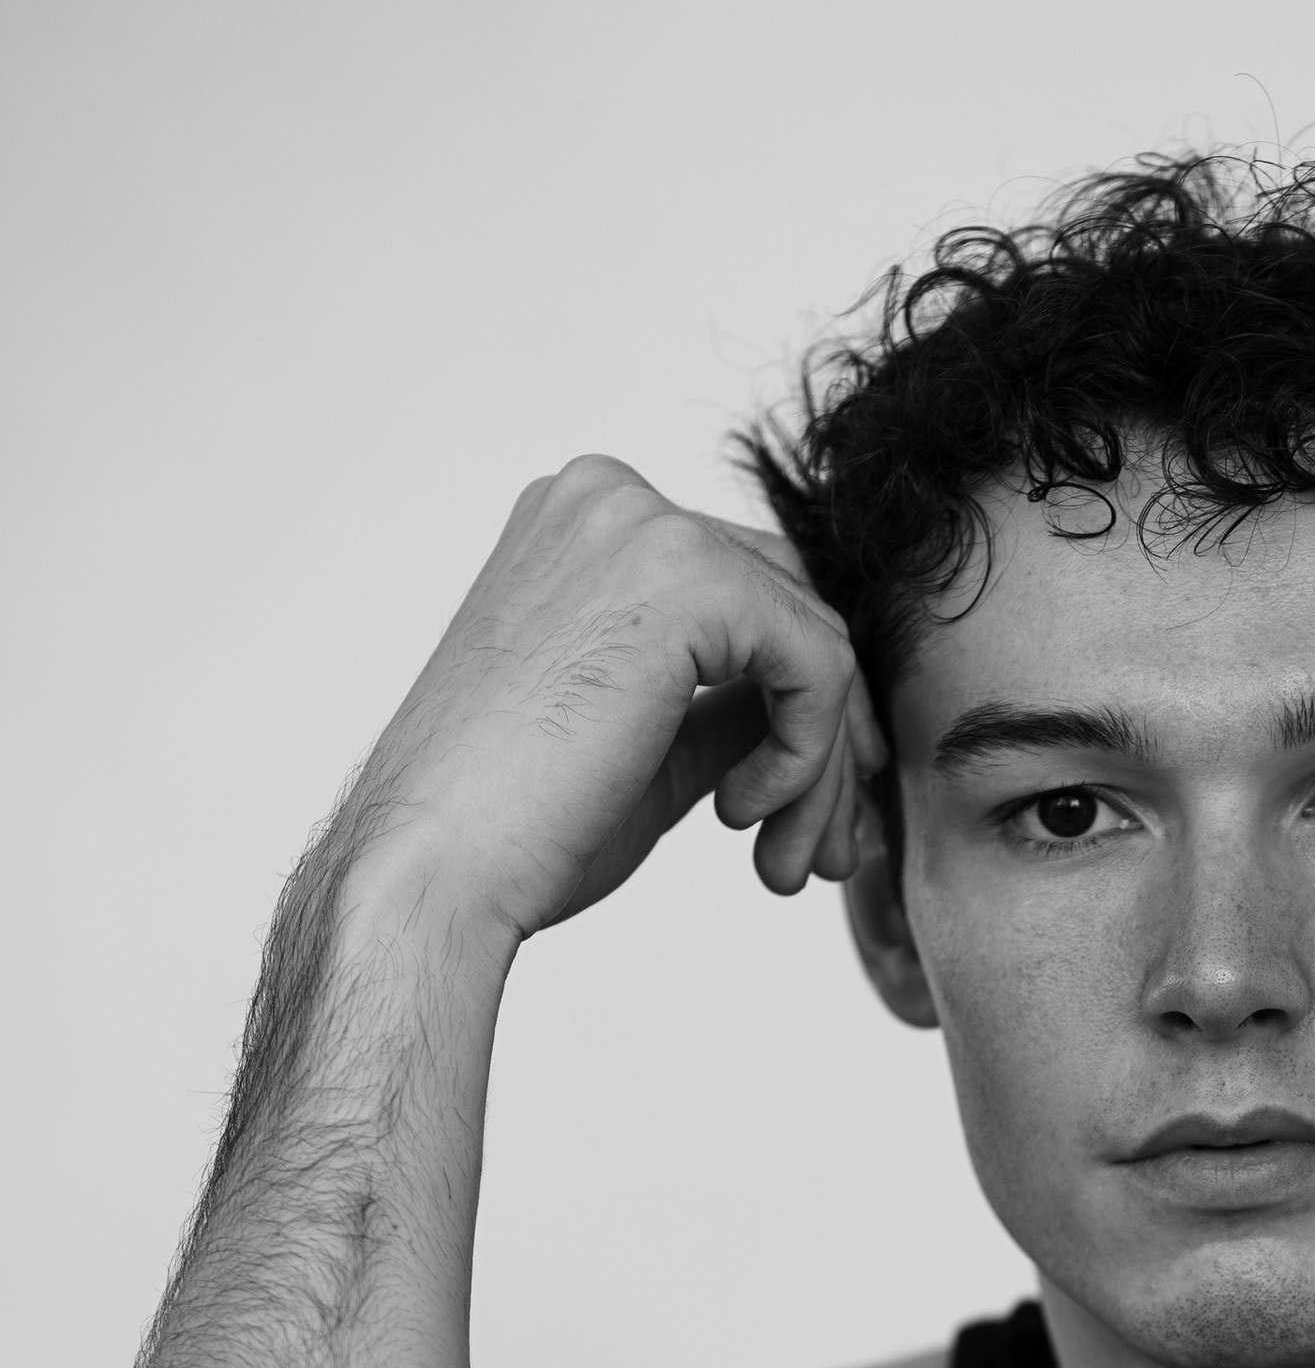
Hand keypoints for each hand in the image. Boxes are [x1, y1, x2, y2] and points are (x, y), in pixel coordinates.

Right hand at [344, 456, 881, 946]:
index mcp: (585, 527)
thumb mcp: (649, 742)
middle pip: (789, 607)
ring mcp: (642, 525)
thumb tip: (818, 709)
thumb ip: (729, 702)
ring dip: (821, 768)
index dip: (797, 706)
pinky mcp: (684, 575)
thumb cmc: (516, 826)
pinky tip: (741, 812)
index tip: (802, 807)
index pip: (744, 593)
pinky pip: (817, 661)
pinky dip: (809, 754)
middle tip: (820, 851)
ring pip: (813, 640)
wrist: (438, 867)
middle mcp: (610, 500)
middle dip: (824, 740)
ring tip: (783, 861)